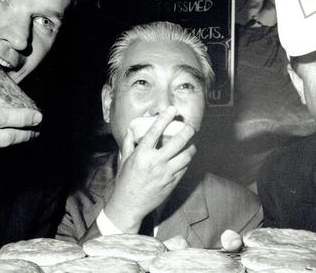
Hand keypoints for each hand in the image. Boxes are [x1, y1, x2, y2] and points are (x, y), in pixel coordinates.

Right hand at [104, 106, 195, 232]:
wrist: (130, 204)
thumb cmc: (125, 181)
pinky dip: (187, 161)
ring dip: (191, 147)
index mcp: (142, 154)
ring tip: (192, 143)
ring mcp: (166, 173)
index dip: (165, 118)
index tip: (172, 110)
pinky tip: (187, 157)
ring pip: (186, 156)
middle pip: (178, 142)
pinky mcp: (172, 183)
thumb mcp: (123, 160)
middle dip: (187, 131)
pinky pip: (185, 169)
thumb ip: (128, 143)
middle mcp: (156, 162)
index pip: (155, 131)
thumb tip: (131, 130)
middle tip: (190, 126)